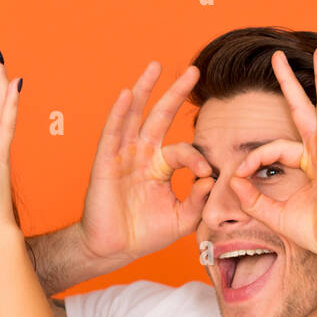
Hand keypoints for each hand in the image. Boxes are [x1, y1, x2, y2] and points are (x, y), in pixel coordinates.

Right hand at [78, 62, 213, 264]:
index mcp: (159, 167)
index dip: (196, 158)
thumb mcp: (181, 219)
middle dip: (175, 94)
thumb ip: (198, 201)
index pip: (183, 150)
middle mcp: (141, 155)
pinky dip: (118, 113)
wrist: (114, 249)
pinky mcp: (105, 163)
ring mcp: (122, 156)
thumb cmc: (144, 234)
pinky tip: (126, 94)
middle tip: (193, 71)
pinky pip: (112, 133)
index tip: (206, 174)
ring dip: (144, 90)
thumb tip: (211, 178)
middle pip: (159, 116)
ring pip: (134, 116)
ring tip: (156, 66)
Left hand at [228, 46, 316, 263]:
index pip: (273, 148)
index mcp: (309, 164)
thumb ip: (253, 198)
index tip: (240, 176)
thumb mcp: (275, 214)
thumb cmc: (316, 232)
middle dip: (291, 83)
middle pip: (303, 109)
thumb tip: (233, 181)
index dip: (253, 159)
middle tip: (278, 57)